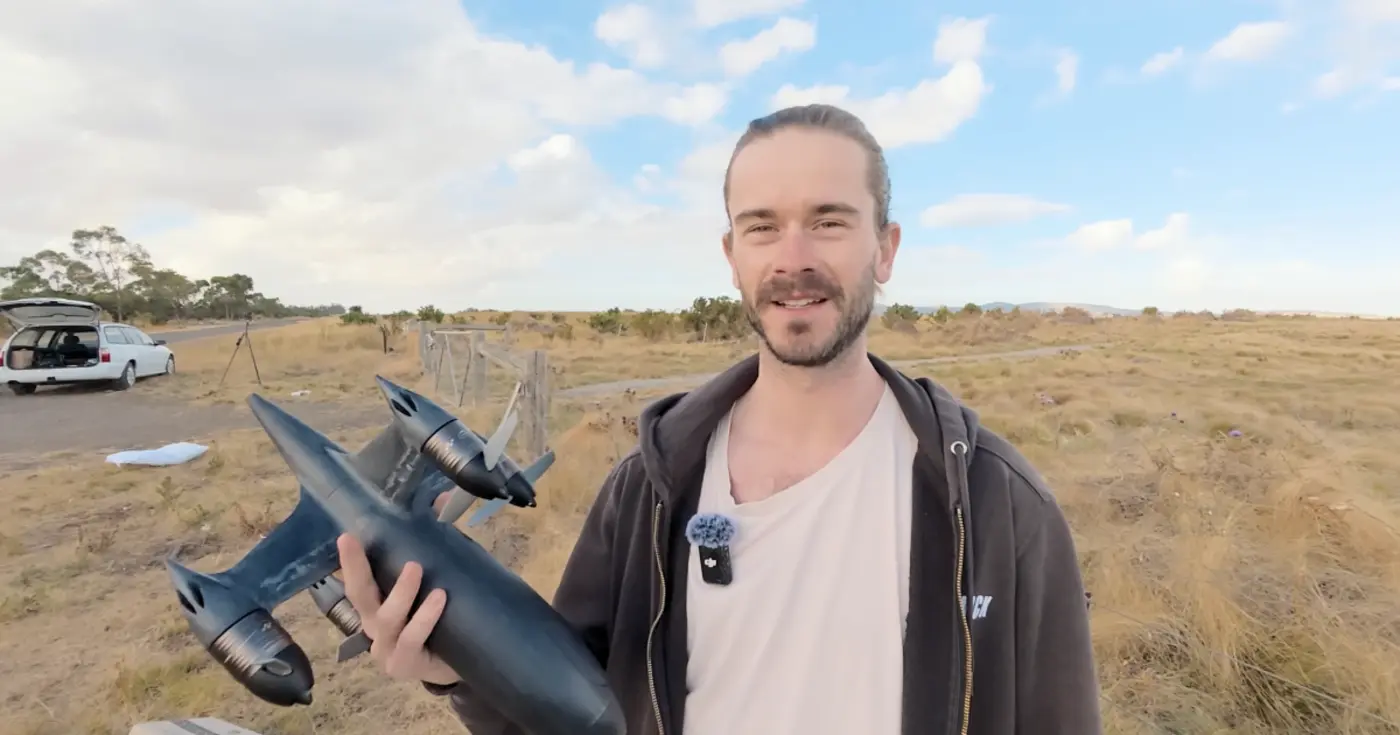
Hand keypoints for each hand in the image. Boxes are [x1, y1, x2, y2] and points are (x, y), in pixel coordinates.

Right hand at [338, 492, 459, 685]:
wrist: (455, 664)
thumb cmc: (436, 619)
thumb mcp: (432, 581)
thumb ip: (435, 542)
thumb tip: (443, 499)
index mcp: (375, 604)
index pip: (356, 578)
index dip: (348, 558)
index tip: (345, 534)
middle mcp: (374, 624)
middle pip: (358, 595)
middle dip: (354, 567)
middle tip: (351, 539)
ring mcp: (386, 648)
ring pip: (386, 617)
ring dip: (401, 592)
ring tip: (416, 568)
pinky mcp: (405, 663)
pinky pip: (412, 638)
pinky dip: (424, 618)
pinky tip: (438, 599)